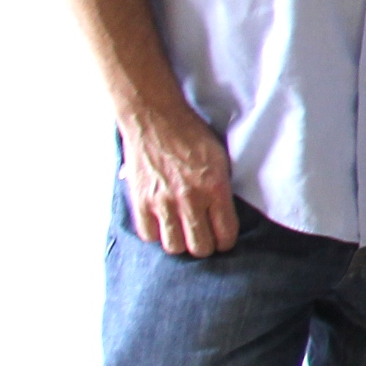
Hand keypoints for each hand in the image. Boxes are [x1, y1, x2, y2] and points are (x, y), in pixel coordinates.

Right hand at [121, 103, 238, 256]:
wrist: (155, 118)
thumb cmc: (191, 135)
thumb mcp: (221, 159)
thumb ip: (223, 190)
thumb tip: (225, 217)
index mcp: (215, 188)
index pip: (225, 235)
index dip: (226, 241)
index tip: (223, 238)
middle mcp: (189, 199)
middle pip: (200, 248)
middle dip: (205, 245)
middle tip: (204, 236)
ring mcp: (162, 202)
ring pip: (174, 247)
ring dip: (180, 242)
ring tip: (183, 230)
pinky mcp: (139, 201)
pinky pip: (149, 236)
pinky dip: (157, 234)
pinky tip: (163, 223)